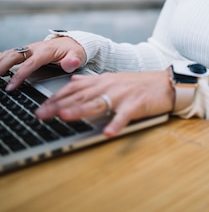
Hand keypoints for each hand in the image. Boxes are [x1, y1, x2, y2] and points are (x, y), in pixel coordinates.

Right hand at [0, 37, 85, 89]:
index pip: (30, 63)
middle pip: (14, 55)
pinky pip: (10, 54)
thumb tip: (70, 64)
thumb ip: (73, 60)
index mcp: (46, 51)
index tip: (10, 86)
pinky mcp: (25, 51)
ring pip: (10, 53)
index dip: (19, 75)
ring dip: (0, 61)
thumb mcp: (78, 55)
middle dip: (2, 65)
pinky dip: (1, 59)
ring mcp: (29, 49)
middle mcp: (34, 48)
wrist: (72, 42)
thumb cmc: (74, 51)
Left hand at [35, 69, 174, 136]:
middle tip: (41, 115)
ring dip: (81, 110)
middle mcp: (110, 85)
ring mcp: (123, 94)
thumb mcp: (114, 79)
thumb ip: (93, 81)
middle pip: (81, 96)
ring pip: (98, 102)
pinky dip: (116, 123)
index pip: (75, 88)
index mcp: (103, 80)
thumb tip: (74, 80)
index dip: (56, 97)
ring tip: (65, 117)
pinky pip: (125, 115)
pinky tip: (108, 132)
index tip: (41, 107)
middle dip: (59, 105)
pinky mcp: (137, 104)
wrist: (165, 83)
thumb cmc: (139, 84)